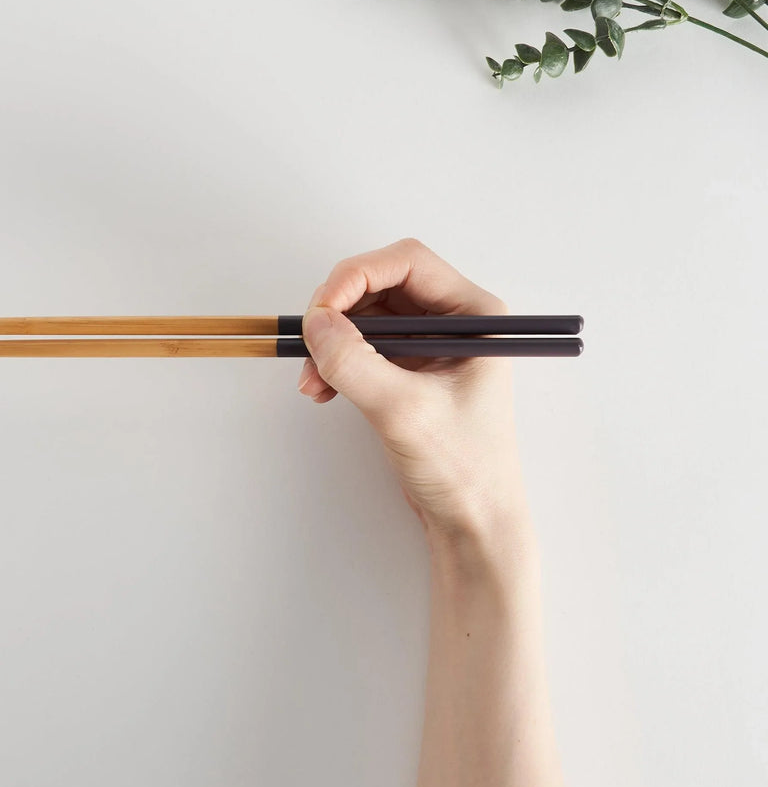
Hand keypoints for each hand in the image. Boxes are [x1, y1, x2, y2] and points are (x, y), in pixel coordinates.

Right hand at [297, 238, 530, 557]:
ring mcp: (427, 346)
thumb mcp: (402, 410)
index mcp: (474, 315)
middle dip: (338, 311)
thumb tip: (314, 322)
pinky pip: (360, 345)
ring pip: (364, 316)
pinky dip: (334, 362)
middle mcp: (452, 321)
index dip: (357, 275)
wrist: (471, 523)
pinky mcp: (406, 370)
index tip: (322, 308)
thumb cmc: (463, 468)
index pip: (406, 263)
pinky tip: (321, 390)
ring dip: (331, 340)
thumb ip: (354, 362)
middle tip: (311, 342)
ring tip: (314, 380)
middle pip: (379, 284)